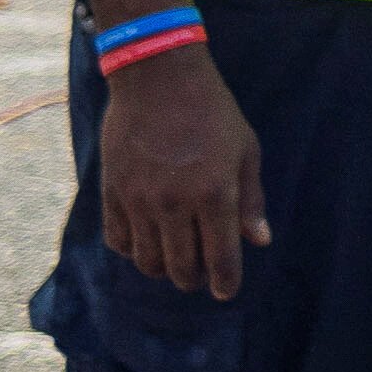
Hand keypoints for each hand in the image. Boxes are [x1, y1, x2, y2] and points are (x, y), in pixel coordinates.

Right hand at [95, 42, 269, 300]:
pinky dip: (132, 251)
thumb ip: (251, 200)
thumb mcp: (245, 151)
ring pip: (147, 260)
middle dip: (193, 279)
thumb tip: (259, 242)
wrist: (158, 79)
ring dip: (162, 270)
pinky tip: (145, 244)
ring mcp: (139, 200)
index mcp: (215, 195)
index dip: (224, 282)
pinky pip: (118, 240)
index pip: (220, 258)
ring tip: (174, 263)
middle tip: (200, 278)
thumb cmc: (212, 113)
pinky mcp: (112, 192)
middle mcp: (175, 204)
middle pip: (181, 267)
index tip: (225, 292)